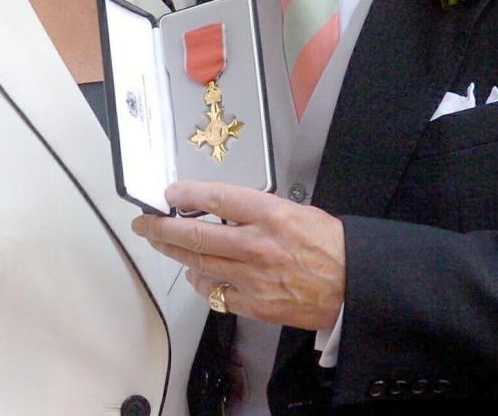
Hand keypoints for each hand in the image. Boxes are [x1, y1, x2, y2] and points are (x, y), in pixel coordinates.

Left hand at [131, 180, 344, 329]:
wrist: (352, 285)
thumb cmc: (327, 245)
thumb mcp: (293, 209)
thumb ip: (254, 209)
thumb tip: (218, 207)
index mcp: (269, 214)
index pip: (216, 198)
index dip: (186, 194)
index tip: (169, 192)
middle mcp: (257, 245)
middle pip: (196, 234)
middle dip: (163, 227)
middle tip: (146, 222)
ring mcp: (253, 277)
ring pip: (199, 263)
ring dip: (174, 252)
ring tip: (162, 243)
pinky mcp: (254, 304)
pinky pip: (214, 293)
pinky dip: (200, 281)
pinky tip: (195, 272)